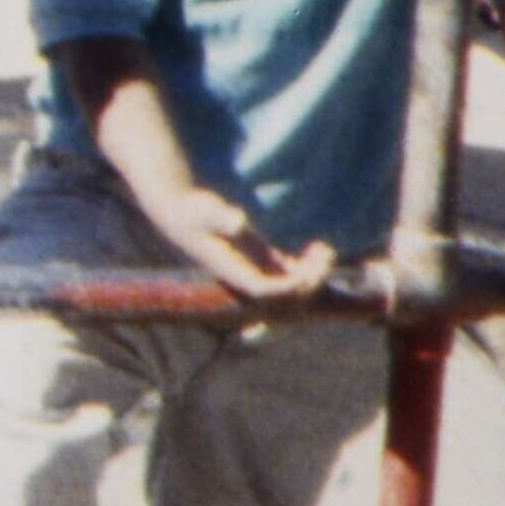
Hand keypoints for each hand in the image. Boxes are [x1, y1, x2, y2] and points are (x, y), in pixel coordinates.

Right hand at [158, 199, 334, 307]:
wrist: (180, 211)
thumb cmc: (192, 210)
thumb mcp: (207, 212)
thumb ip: (223, 219)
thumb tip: (237, 222)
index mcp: (230, 271)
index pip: (262, 290)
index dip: (286, 286)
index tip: (304, 271)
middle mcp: (243, 277)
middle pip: (281, 295)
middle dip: (307, 281)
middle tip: (324, 254)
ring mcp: (253, 270)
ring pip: (289, 285)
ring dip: (312, 273)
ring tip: (324, 250)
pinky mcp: (260, 260)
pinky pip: (289, 273)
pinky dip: (307, 265)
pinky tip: (317, 247)